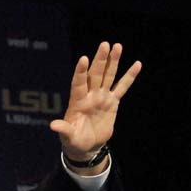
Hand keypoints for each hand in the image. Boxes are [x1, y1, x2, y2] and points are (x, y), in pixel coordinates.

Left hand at [50, 42, 141, 162]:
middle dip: (100, 60)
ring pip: (108, 76)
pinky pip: (122, 87)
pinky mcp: (112, 102)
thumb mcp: (68, 137)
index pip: (78, 83)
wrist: (86, 146)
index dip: (80, 72)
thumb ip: (63, 129)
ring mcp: (101, 97)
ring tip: (117, 46)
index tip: (83, 59)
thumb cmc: (74, 141)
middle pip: (95, 75)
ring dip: (113, 62)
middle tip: (105, 44)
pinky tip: (137, 64)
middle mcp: (89, 95)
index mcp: (77, 101)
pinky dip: (129, 77)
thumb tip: (53, 125)